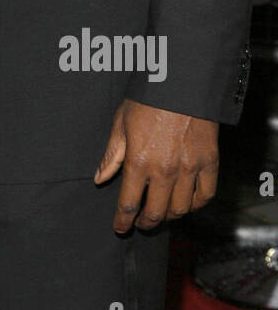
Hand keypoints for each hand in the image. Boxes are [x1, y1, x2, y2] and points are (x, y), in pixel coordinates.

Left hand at [95, 99, 218, 232]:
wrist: (182, 81)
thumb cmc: (148, 99)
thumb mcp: (121, 123)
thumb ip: (112, 155)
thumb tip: (99, 178)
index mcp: (139, 161)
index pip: (129, 203)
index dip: (123, 221)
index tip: (120, 228)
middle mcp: (165, 170)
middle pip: (156, 212)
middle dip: (146, 223)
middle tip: (141, 223)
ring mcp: (190, 167)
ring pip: (181, 208)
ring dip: (170, 217)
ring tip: (162, 214)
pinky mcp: (210, 161)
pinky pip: (206, 195)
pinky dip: (196, 205)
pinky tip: (187, 203)